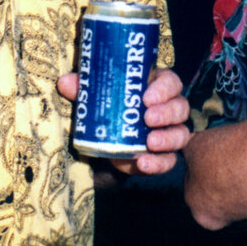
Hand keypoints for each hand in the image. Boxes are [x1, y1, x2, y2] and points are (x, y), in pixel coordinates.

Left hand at [56, 68, 190, 175]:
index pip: (170, 82)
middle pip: (180, 107)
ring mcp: (169, 134)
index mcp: (155, 87)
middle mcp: (168, 109)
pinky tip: (143, 164)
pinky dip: (157, 164)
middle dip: (167, 113)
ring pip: (180, 135)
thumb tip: (66, 82)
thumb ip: (84, 89)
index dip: (163, 88)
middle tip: (148, 118)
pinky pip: (168, 161)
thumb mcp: (96, 97)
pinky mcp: (163, 157)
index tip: (146, 98)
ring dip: (167, 139)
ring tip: (150, 143)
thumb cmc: (108, 108)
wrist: (106, 140)